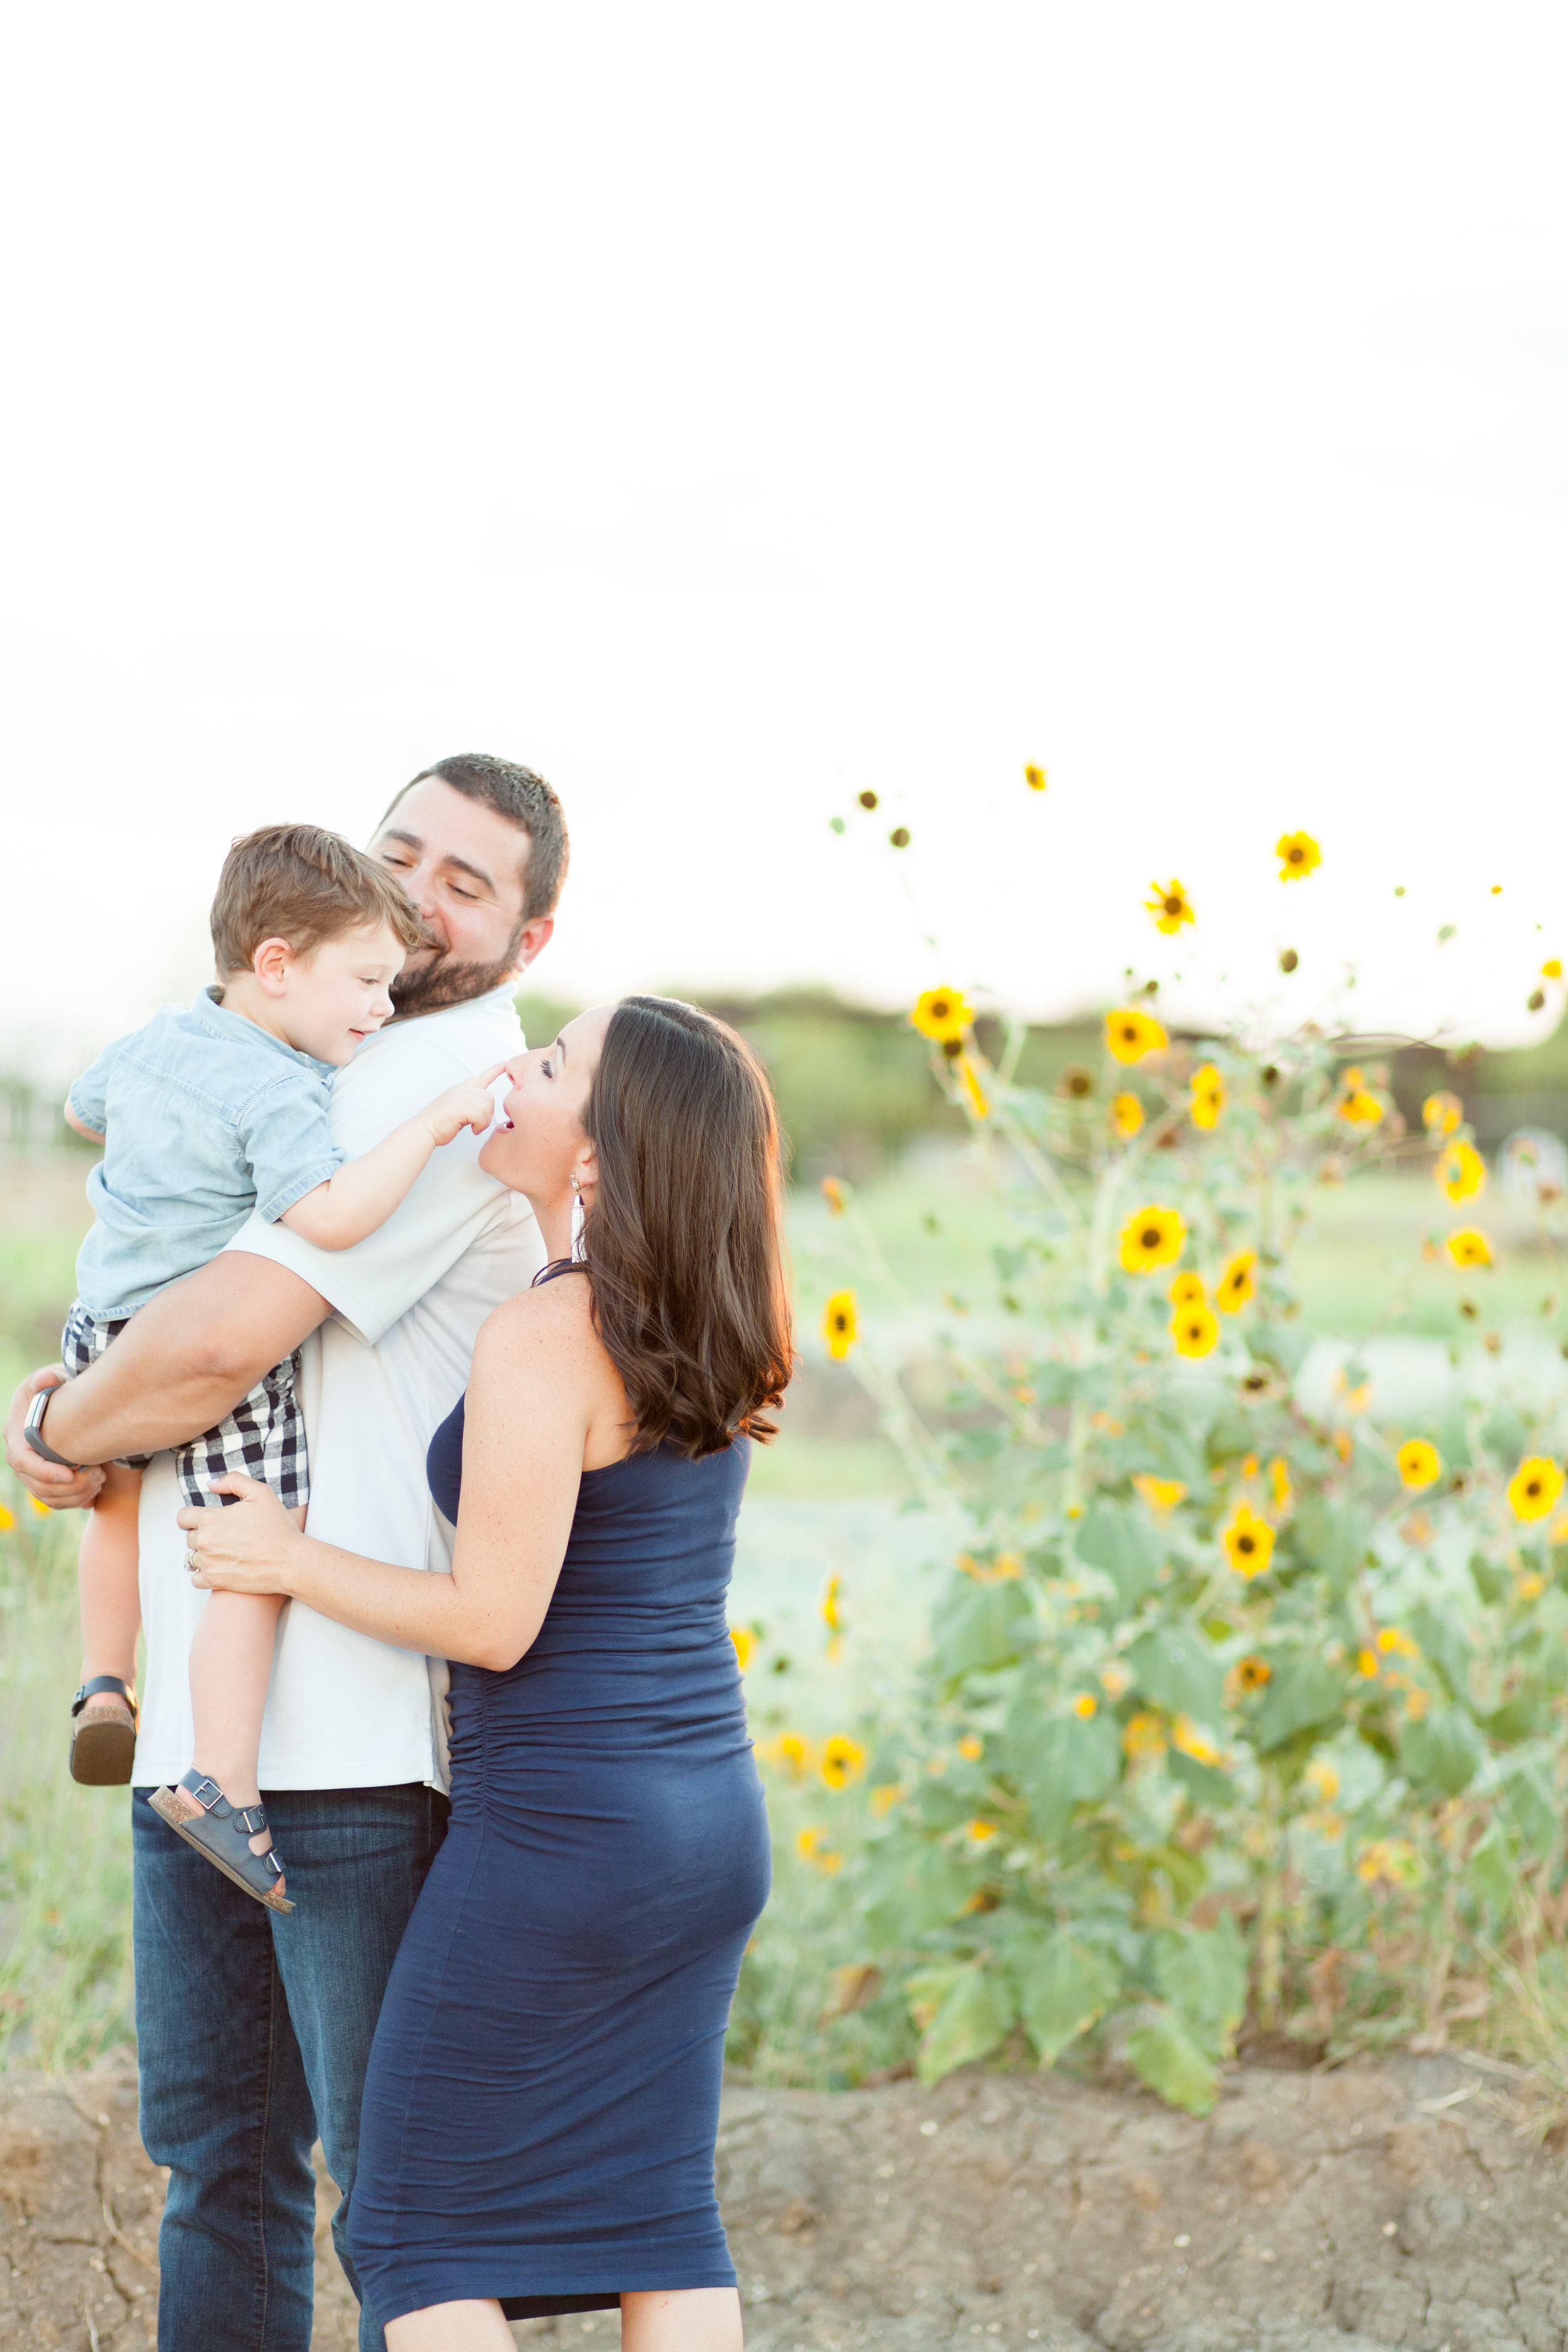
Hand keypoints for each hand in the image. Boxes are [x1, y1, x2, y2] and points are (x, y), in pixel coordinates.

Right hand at [4, 1367, 105, 1508]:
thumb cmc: (55, 1388)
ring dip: (76, 1495)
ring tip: (101, 1479)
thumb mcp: (50, 1378)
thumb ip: (47, 1378)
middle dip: (68, 1487)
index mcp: (17, 1435)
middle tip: (98, 1475)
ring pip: (49, 1498)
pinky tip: (97, 1488)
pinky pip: (58, 1501)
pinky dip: (78, 1500)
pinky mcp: (48, 1481)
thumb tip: (46, 1378)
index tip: (70, 1474)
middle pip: (37, 1485)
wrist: (62, 1402)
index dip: (44, 1472)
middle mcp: (21, 1457)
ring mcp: (33, 1472)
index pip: (23, 1461)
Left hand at [178, 1475, 302, 1594]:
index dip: (192, 1517)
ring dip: (204, 1555)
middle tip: (224, 1537)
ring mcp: (208, 1563)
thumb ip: (234, 1481)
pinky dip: (205, 1574)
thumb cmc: (278, 1528)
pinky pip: (196, 1578)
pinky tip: (221, 1568)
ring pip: (192, 1558)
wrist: (290, 1562)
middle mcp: (205, 1541)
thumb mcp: (261, 1493)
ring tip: (225, 1553)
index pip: (183, 1517)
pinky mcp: (214, 1581)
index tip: (205, 1521)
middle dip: (203, 1536)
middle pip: (189, 1538)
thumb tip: (211, 1484)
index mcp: (211, 1518)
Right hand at [419, 1061, 508, 1148]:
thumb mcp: (458, 1109)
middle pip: (489, 1097)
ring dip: (484, 1121)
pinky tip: (473, 1129)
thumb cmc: (440, 1124)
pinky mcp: (459, 1107)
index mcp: (461, 1089)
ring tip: (474, 1127)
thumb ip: (472, 1105)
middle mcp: (461, 1090)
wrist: (424, 1130)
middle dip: (488, 1113)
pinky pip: (481, 1115)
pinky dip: (480, 1125)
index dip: (495, 1071)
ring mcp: (459, 1097)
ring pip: (487, 1106)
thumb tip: (486, 1111)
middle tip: (478, 1123)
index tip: (504, 1064)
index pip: (482, 1077)